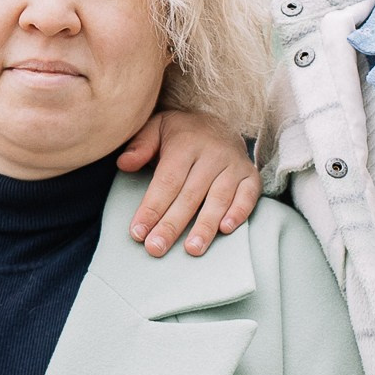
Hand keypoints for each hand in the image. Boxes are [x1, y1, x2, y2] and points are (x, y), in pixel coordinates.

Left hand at [116, 105, 259, 256]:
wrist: (218, 124)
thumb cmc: (181, 135)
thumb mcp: (156, 129)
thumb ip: (140, 146)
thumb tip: (124, 164)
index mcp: (185, 143)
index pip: (167, 181)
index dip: (152, 208)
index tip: (138, 232)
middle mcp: (212, 154)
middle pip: (190, 195)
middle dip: (172, 225)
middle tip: (156, 248)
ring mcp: (234, 165)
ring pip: (218, 199)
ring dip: (205, 226)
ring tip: (192, 249)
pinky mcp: (250, 176)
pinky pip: (248, 196)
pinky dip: (239, 213)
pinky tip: (225, 230)